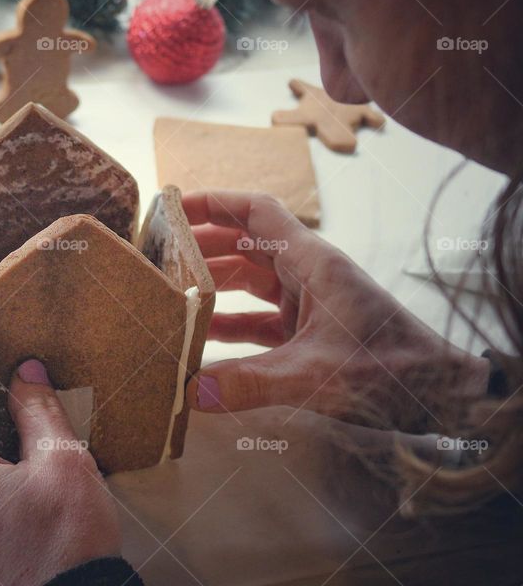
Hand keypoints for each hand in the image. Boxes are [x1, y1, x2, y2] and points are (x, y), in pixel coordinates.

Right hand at [184, 192, 489, 431]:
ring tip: (172, 294)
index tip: (173, 208)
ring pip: (252, 280)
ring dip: (215, 285)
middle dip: (203, 246)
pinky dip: (232, 324)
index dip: (214, 203)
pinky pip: (261, 318)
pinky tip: (204, 340)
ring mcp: (310, 302)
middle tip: (159, 257)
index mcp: (312, 262)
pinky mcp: (311, 331)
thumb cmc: (388, 370)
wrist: (439, 393)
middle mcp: (308, 274)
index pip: (257, 211)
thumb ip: (252, 383)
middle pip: (246, 243)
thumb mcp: (316, 375)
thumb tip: (192, 392)